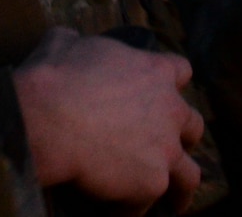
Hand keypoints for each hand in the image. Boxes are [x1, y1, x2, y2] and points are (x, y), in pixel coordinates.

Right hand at [13, 27, 204, 213]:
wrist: (48, 120)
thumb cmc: (54, 77)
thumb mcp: (65, 42)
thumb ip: (80, 44)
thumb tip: (69, 42)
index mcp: (154, 71)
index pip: (181, 70)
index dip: (171, 83)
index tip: (161, 92)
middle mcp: (170, 111)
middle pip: (193, 126)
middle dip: (183, 136)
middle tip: (167, 145)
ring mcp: (165, 151)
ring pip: (190, 175)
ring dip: (181, 186)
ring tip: (174, 201)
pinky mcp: (152, 184)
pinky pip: (146, 204)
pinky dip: (132, 208)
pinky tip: (117, 212)